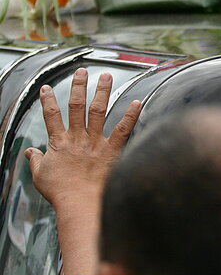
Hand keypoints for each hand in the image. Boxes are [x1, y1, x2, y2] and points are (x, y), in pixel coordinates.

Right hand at [24, 68, 140, 209]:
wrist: (79, 203)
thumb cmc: (60, 192)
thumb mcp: (40, 175)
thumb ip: (36, 160)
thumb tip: (28, 153)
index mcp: (59, 143)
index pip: (51, 116)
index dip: (48, 100)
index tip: (47, 87)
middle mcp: (77, 138)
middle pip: (77, 107)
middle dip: (79, 87)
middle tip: (83, 71)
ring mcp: (95, 142)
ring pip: (98, 111)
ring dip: (102, 92)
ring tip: (106, 76)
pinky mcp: (112, 150)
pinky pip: (123, 130)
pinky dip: (131, 115)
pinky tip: (137, 102)